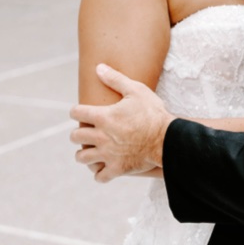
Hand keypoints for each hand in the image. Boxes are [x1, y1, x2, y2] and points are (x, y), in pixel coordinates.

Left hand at [71, 64, 171, 180]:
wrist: (168, 139)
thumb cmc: (153, 113)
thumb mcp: (136, 90)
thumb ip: (115, 79)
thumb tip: (98, 67)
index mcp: (103, 117)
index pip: (76, 113)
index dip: (76, 112)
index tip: (80, 113)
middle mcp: (101, 137)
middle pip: (75, 137)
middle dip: (77, 134)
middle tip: (84, 133)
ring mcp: (107, 155)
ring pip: (82, 158)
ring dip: (83, 154)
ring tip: (89, 151)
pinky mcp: (117, 169)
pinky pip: (99, 177)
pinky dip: (99, 174)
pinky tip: (102, 168)